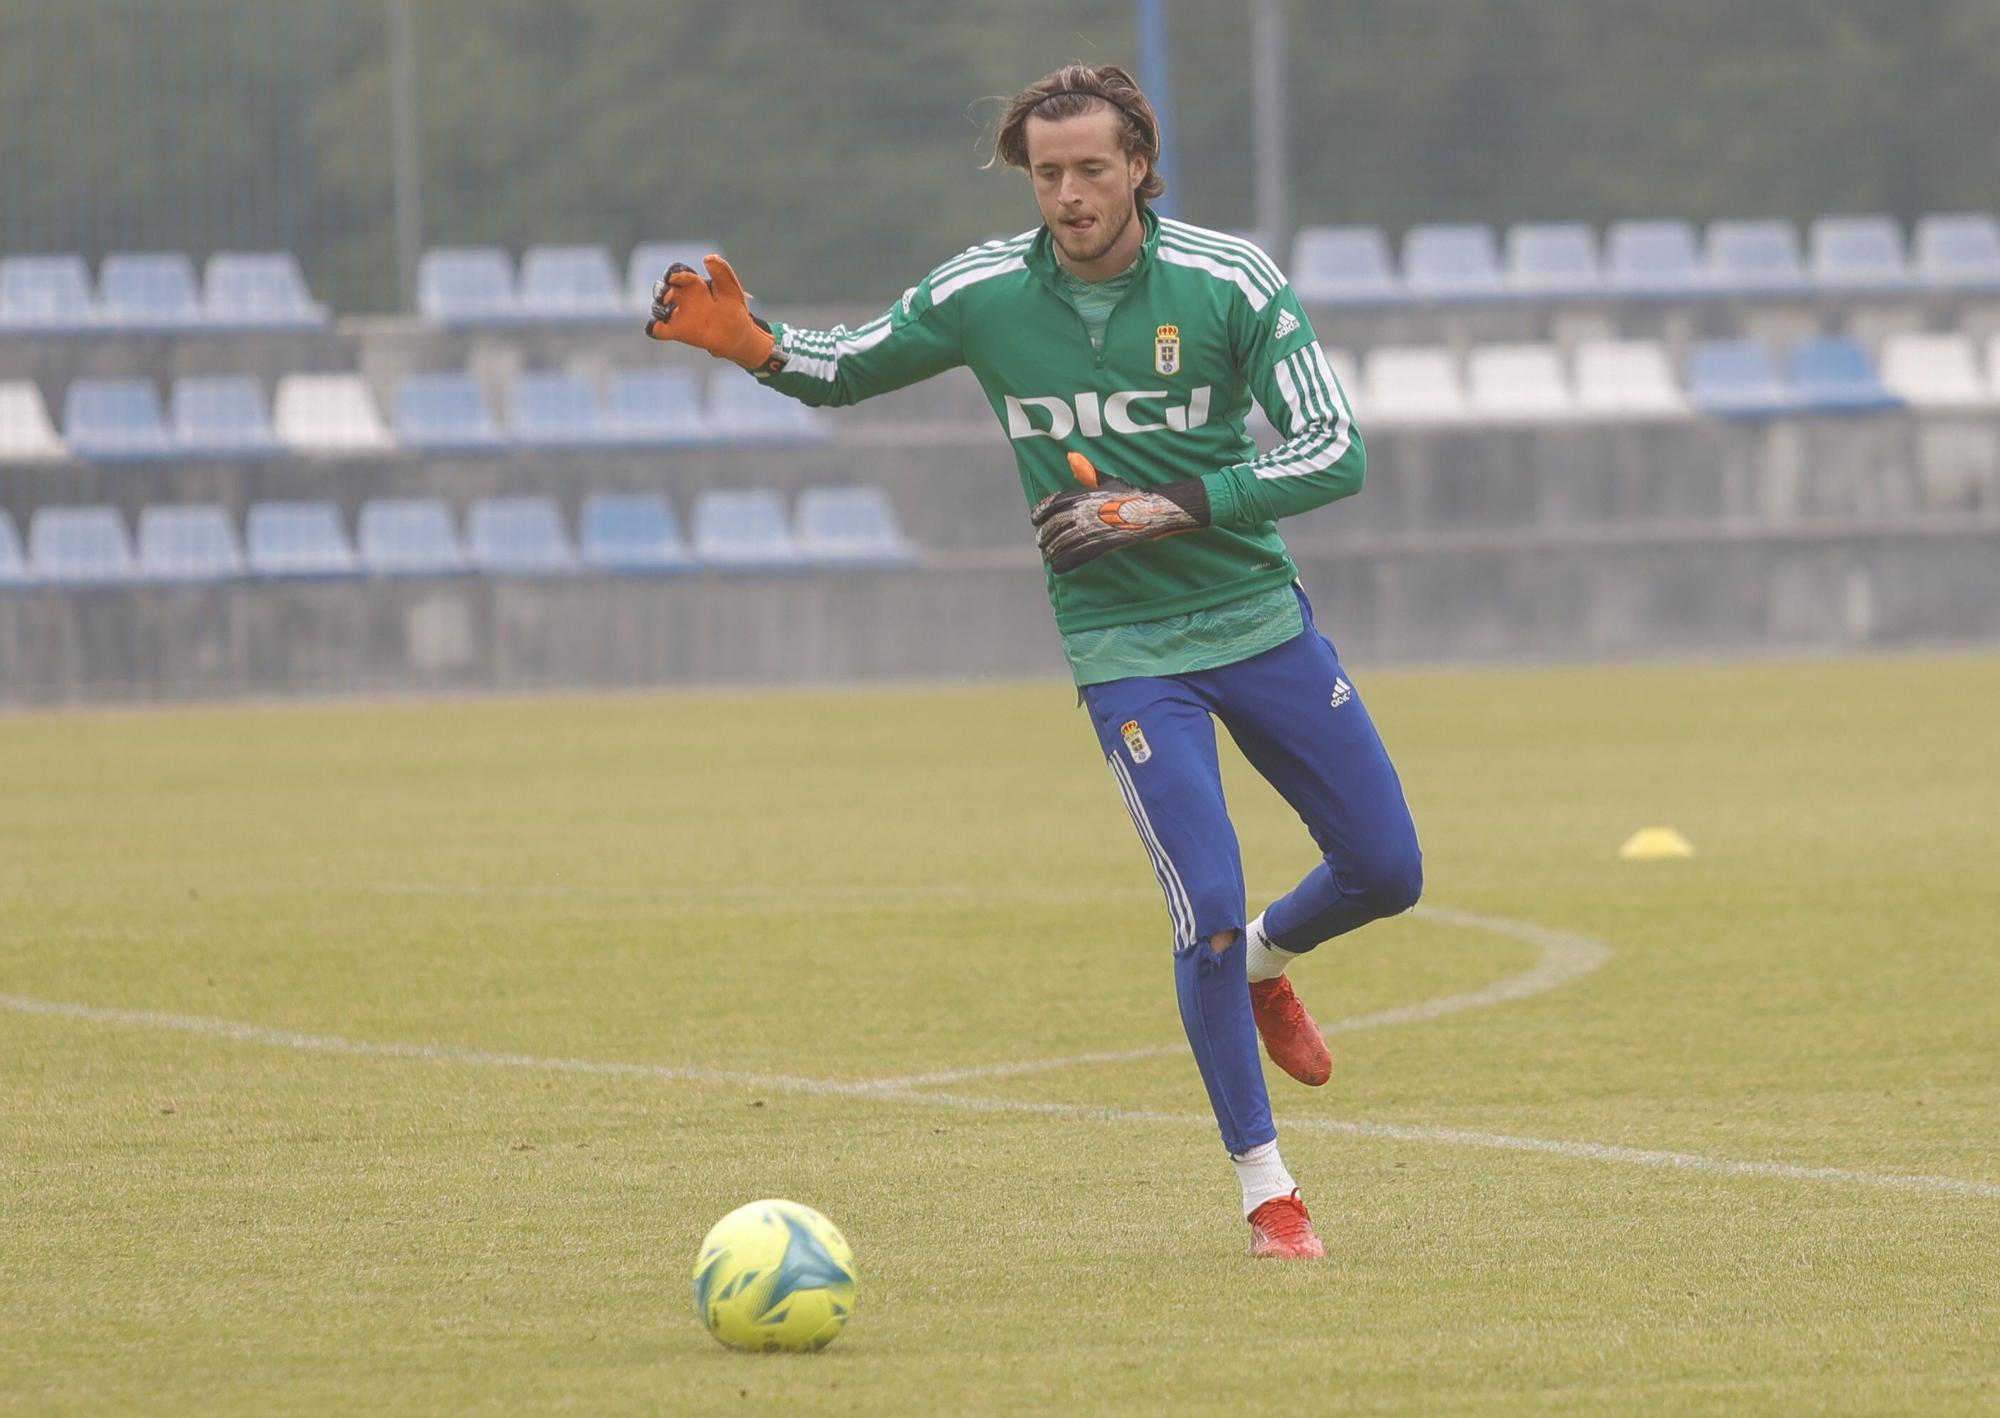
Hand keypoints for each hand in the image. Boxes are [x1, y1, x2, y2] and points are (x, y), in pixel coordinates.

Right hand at [644, 254, 777, 370]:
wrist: (738, 333)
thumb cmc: (733, 308)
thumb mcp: (731, 288)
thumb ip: (722, 272)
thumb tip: (707, 258)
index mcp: (693, 284)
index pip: (678, 274)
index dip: (675, 274)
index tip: (676, 278)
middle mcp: (683, 298)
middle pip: (662, 289)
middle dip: (661, 290)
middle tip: (669, 295)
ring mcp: (679, 315)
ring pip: (658, 308)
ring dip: (659, 307)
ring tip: (669, 310)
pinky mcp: (677, 331)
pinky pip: (659, 329)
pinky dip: (655, 328)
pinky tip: (660, 326)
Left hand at [1030, 452, 1209, 573]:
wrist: (1153, 510)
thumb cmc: (1131, 494)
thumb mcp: (1108, 480)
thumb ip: (1088, 473)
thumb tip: (1071, 457)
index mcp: (1085, 494)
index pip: (1054, 503)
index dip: (1041, 511)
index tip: (1034, 519)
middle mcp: (1086, 510)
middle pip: (1056, 524)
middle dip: (1046, 534)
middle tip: (1041, 541)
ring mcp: (1093, 528)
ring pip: (1063, 542)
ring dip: (1052, 550)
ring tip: (1048, 553)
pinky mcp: (1102, 544)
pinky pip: (1076, 556)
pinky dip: (1064, 562)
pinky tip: (1057, 566)